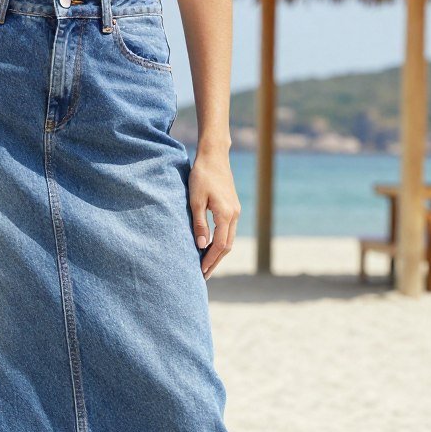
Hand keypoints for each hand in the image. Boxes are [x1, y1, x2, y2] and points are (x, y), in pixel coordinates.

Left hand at [188, 151, 239, 279]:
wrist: (214, 156)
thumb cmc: (202, 176)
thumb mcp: (195, 201)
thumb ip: (199, 224)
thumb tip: (201, 246)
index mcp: (226, 214)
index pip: (220, 245)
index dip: (210, 260)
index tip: (200, 271)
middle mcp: (234, 215)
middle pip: (227, 247)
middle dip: (215, 262)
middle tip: (203, 276)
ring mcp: (235, 211)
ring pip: (229, 240)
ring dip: (218, 254)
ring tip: (205, 266)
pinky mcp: (232, 208)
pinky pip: (228, 231)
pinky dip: (220, 243)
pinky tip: (209, 247)